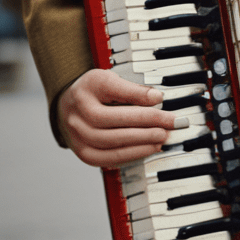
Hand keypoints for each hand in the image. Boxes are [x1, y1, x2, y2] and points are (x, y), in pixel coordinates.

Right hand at [57, 69, 177, 166]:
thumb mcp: (112, 80)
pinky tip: (147, 149)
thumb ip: (133, 89)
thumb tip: (157, 98)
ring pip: (107, 142)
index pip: (112, 89)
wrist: (70, 108)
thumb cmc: (96, 93)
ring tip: (161, 139)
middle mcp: (78, 112)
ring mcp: (77, 135)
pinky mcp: (84, 153)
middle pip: (109, 119)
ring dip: (139, 142)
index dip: (137, 95)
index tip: (159, 98)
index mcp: (88, 87)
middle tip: (168, 124)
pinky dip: (130, 155)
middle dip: (144, 122)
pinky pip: (106, 159)